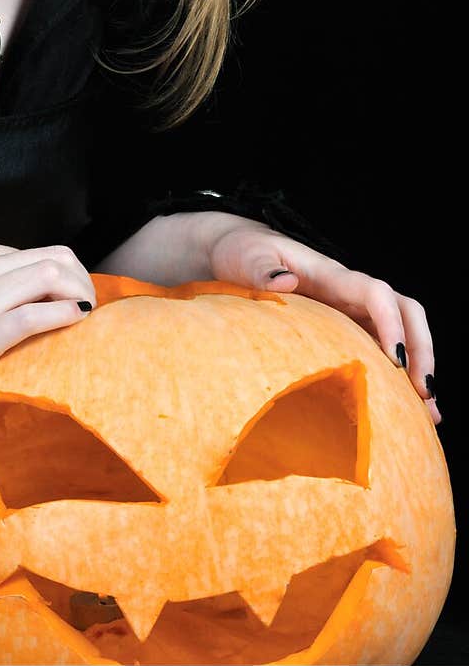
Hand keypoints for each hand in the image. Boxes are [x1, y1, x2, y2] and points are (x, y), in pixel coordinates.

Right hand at [0, 234, 95, 416]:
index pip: (36, 251)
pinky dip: (67, 315)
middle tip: (87, 310)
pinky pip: (40, 312)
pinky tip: (76, 327)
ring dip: (81, 296)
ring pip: (55, 275)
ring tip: (86, 321)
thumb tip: (14, 300)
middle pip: (56, 257)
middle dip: (82, 281)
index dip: (65, 276)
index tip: (71, 300)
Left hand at [200, 214, 439, 424]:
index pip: (376, 292)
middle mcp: (348, 293)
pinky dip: (399, 378)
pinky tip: (409, 411)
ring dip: (419, 368)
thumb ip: (261, 270)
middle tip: (423, 393)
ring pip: (402, 333)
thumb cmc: (241, 253)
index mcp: (329, 275)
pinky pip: (381, 349)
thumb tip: (285, 283)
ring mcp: (349, 310)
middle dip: (421, 349)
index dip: (391, 322)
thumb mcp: (244, 258)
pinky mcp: (344, 328)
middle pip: (406, 312)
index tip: (394, 358)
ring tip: (429, 413)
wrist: (236, 253)